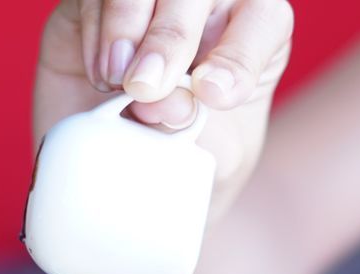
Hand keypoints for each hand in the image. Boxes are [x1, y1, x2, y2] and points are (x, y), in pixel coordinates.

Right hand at [34, 0, 292, 218]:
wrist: (134, 171)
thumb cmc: (192, 157)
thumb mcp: (212, 155)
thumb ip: (200, 132)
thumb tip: (157, 102)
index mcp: (254, 30)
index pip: (265, 19)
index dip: (240, 55)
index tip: (213, 97)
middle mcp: (207, 4)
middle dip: (171, 38)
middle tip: (146, 90)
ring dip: (126, 31)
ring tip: (119, 85)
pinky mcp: (95, 4)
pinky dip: (96, 37)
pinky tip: (102, 77)